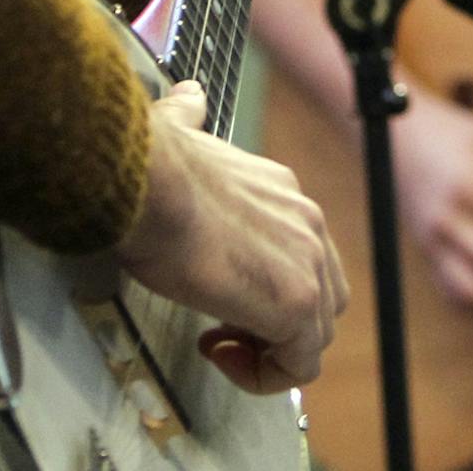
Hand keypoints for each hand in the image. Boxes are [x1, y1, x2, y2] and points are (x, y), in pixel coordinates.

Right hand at [116, 81, 348, 391]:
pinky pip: (299, 366)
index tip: (216, 292)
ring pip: (314, 335)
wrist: (149, 184)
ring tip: (216, 342)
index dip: (264, 284)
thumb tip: (189, 96)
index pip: (302, 253)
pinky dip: (265, 375)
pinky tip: (221, 356)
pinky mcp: (294, 305)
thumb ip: (191, 120)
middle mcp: (305, 223)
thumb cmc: (153, 168)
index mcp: (282, 190)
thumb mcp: (181, 132)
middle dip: (277, 322)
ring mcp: (306, 263)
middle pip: (323, 297)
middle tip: (220, 325)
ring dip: (267, 350)